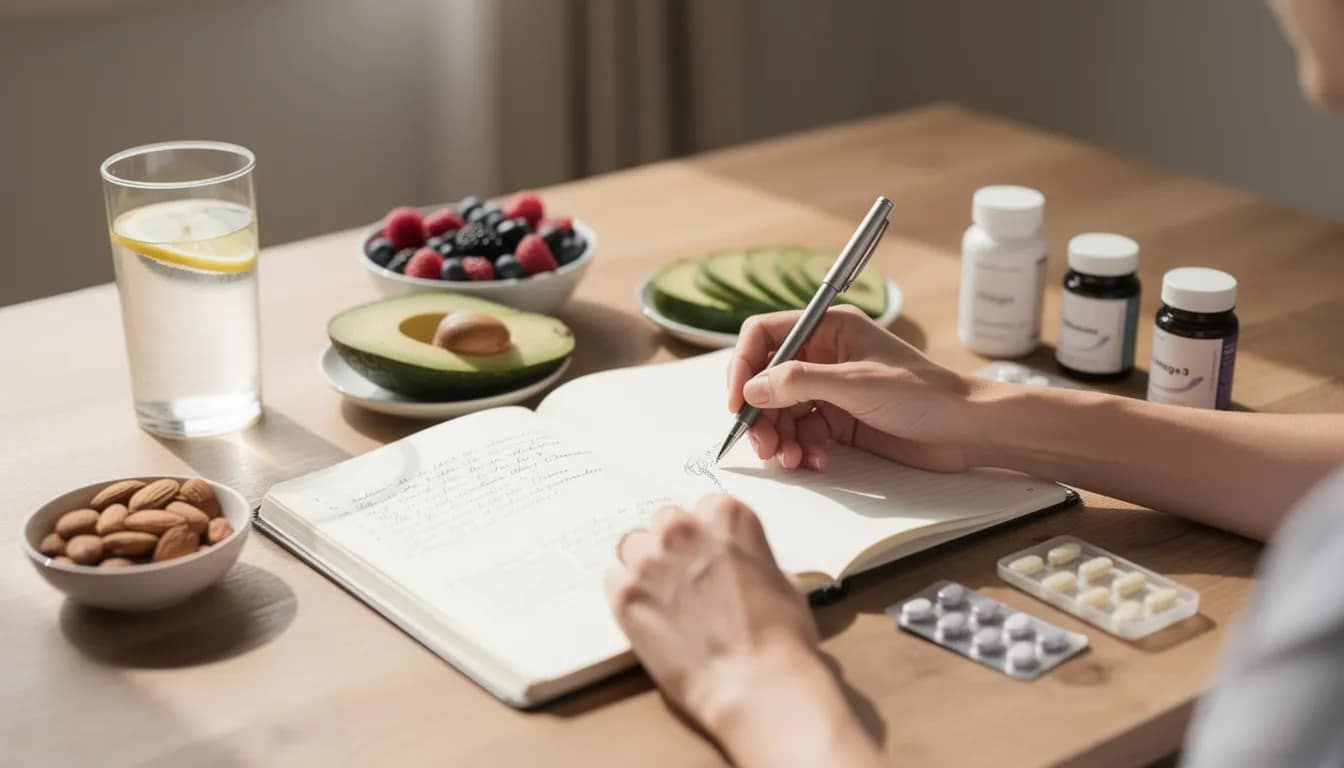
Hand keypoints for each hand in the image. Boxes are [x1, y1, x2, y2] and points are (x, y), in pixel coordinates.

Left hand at [606, 494, 818, 728]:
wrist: (756, 684)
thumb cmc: (781, 638)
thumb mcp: (782, 581)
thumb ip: (749, 559)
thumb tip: (737, 566)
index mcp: (727, 516)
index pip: (705, 507)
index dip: (709, 535)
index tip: (710, 554)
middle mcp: (684, 529)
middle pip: (666, 521)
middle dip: (675, 546)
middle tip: (686, 578)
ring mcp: (650, 560)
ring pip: (633, 545)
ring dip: (646, 565)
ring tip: (663, 598)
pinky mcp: (624, 595)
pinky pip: (613, 580)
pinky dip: (628, 595)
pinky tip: (648, 617)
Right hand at [727, 305, 978, 471]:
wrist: (965, 430)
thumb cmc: (923, 394)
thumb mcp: (855, 384)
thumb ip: (798, 382)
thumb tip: (751, 389)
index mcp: (828, 328)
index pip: (764, 335)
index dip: (743, 366)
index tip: (738, 402)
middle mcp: (825, 354)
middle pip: (767, 379)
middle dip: (761, 414)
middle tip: (764, 446)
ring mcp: (832, 388)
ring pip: (782, 411)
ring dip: (780, 437)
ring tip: (790, 460)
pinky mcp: (840, 419)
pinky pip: (804, 432)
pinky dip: (802, 449)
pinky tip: (815, 461)